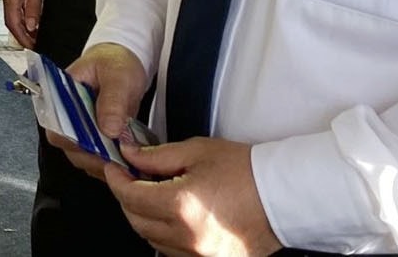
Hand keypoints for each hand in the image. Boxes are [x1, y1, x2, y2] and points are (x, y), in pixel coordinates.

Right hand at [1, 0, 49, 49]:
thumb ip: (33, 8)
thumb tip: (31, 26)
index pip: (13, 24)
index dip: (22, 37)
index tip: (32, 47)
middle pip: (11, 22)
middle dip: (22, 35)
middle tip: (35, 45)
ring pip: (14, 16)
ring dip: (23, 27)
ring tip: (36, 36)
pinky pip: (17, 8)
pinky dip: (24, 18)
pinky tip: (33, 20)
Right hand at [47, 43, 149, 178]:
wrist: (123, 63)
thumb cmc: (115, 63)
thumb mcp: (117, 75)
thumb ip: (112, 100)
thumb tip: (108, 129)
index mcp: (60, 97)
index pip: (55, 128)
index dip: (73, 142)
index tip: (97, 146)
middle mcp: (65, 117)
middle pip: (69, 148)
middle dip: (94, 156)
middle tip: (118, 156)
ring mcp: (79, 130)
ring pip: (84, 157)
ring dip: (104, 162)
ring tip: (126, 158)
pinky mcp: (94, 139)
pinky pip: (98, 158)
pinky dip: (112, 162)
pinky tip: (127, 158)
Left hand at [106, 137, 279, 256]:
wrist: (283, 196)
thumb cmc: (246, 172)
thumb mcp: (197, 151)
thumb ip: (156, 156)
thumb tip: (129, 155)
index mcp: (181, 205)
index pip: (129, 196)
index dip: (116, 179)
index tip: (115, 168)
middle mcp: (187, 237)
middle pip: (136, 221)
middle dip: (126, 198)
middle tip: (130, 178)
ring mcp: (198, 255)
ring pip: (152, 239)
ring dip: (144, 217)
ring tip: (152, 194)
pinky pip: (172, 251)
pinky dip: (164, 234)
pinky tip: (172, 215)